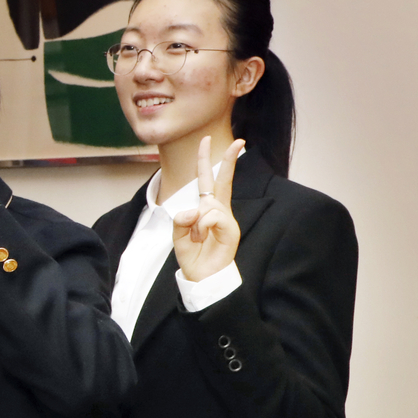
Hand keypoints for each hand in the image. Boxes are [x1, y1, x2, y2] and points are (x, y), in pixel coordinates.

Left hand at [170, 135, 243, 281]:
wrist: (202, 276)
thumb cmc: (192, 255)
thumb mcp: (178, 233)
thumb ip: (181, 218)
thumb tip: (195, 210)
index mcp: (206, 209)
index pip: (208, 181)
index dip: (207, 161)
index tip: (208, 141)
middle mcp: (219, 210)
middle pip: (222, 180)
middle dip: (228, 159)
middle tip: (238, 141)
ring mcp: (226, 219)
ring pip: (207, 205)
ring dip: (195, 223)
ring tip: (196, 238)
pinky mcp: (231, 229)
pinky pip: (211, 217)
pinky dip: (201, 228)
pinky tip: (202, 239)